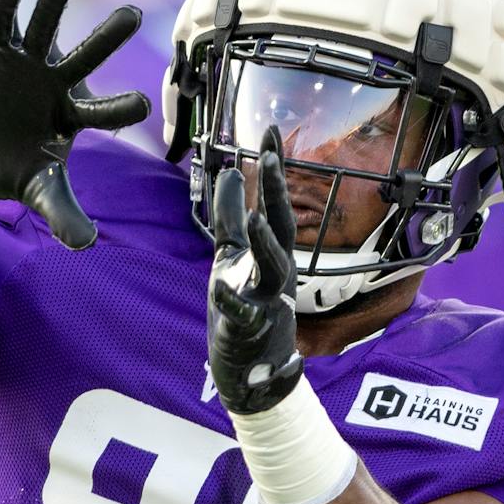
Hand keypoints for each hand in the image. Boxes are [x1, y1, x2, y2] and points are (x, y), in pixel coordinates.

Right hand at [0, 0, 146, 248]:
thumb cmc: (11, 169)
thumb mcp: (38, 191)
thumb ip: (63, 213)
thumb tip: (86, 245)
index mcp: (74, 117)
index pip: (102, 111)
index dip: (119, 106)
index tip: (142, 103)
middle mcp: (58, 84)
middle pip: (85, 57)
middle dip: (106, 36)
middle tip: (131, 13)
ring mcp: (29, 65)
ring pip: (45, 27)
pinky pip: (3, 23)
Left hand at [207, 127, 303, 413]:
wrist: (248, 373)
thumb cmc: (243, 309)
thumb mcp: (231, 257)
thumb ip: (231, 218)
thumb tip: (229, 173)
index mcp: (273, 257)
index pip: (277, 206)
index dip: (275, 171)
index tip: (272, 130)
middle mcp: (278, 276)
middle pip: (284, 229)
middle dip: (278, 193)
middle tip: (270, 157)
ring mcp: (268, 304)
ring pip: (274, 270)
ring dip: (267, 244)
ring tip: (257, 218)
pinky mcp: (249, 332)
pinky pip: (242, 314)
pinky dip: (232, 301)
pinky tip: (219, 286)